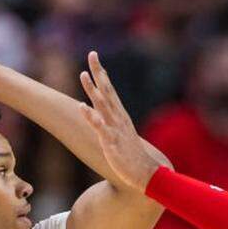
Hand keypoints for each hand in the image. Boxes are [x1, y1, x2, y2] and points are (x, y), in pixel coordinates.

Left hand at [79, 51, 159, 191]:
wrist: (146, 173)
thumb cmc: (132, 156)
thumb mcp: (122, 136)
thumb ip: (114, 125)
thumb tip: (106, 119)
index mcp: (120, 115)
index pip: (110, 90)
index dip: (102, 74)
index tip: (94, 58)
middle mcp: (118, 118)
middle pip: (107, 91)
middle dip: (99, 73)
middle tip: (92, 54)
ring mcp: (115, 129)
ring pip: (102, 105)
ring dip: (93, 90)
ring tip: (83, 74)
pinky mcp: (111, 142)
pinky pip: (100, 127)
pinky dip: (91, 116)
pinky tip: (81, 107)